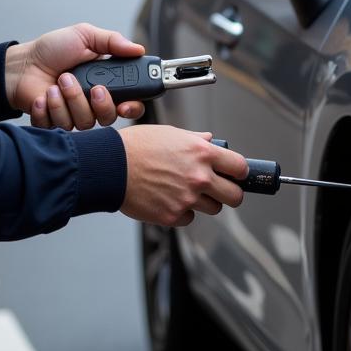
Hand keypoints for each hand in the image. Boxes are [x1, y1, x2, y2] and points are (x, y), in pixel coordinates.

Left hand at [5, 23, 146, 129]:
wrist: (22, 63)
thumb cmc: (52, 48)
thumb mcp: (84, 35)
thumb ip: (112, 41)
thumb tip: (138, 48)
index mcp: (104, 83)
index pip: (129, 103)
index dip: (132, 108)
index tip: (124, 104)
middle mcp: (91, 103)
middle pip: (107, 118)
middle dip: (96, 103)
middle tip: (87, 86)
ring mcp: (73, 116)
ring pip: (82, 123)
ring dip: (67, 101)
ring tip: (56, 83)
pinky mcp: (53, 125)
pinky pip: (57, 127)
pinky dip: (48, 110)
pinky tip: (42, 96)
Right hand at [118, 126, 247, 226]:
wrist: (110, 166)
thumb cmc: (136, 146)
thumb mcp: (170, 133)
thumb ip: (195, 140)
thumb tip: (211, 141)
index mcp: (201, 153)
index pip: (239, 167)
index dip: (239, 172)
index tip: (236, 174)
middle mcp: (199, 177)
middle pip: (235, 196)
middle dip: (230, 193)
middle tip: (219, 189)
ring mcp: (187, 199)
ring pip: (212, 209)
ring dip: (203, 201)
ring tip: (183, 189)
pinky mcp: (172, 216)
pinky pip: (189, 218)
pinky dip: (182, 211)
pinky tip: (167, 197)